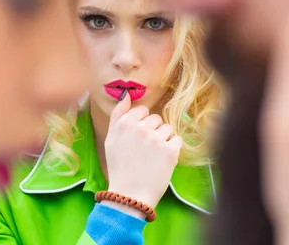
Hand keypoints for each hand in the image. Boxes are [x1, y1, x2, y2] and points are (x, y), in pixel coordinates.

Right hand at [104, 92, 182, 215]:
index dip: (141, 124)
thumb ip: (118, 114)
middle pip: (156, 118)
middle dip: (153, 131)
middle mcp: (140, 128)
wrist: (129, 195)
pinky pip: (177, 139)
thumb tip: (126, 94)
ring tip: (154, 155)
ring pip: (167, 128)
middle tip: (144, 150)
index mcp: (124, 123)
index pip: (142, 110)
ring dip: (164, 139)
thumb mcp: (111, 139)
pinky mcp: (171, 151)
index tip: (137, 138)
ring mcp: (156, 139)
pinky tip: (162, 160)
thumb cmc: (119, 167)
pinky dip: (173, 149)